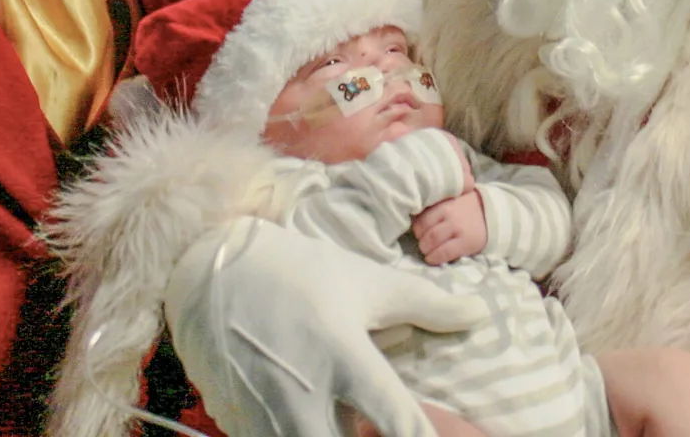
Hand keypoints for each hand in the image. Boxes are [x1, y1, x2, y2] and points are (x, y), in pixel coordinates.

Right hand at [162, 218, 485, 436]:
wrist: (210, 269)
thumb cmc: (298, 272)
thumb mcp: (365, 282)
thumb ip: (426, 303)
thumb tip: (479, 313)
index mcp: (342, 354)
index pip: (397, 418)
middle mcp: (302, 391)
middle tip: (376, 427)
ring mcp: (263, 413)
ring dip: (329, 436)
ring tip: (343, 417)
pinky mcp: (235, 423)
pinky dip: (296, 433)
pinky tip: (310, 417)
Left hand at [412, 145, 484, 263]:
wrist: (493, 215)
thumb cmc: (467, 206)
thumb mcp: (451, 197)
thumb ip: (435, 202)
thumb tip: (412, 212)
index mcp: (444, 199)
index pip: (420, 214)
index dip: (416, 225)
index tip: (419, 230)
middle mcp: (449, 212)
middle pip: (423, 229)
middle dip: (419, 238)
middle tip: (422, 241)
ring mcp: (457, 227)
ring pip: (430, 241)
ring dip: (425, 249)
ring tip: (427, 250)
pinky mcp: (465, 242)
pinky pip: (443, 253)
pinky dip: (434, 258)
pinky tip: (432, 258)